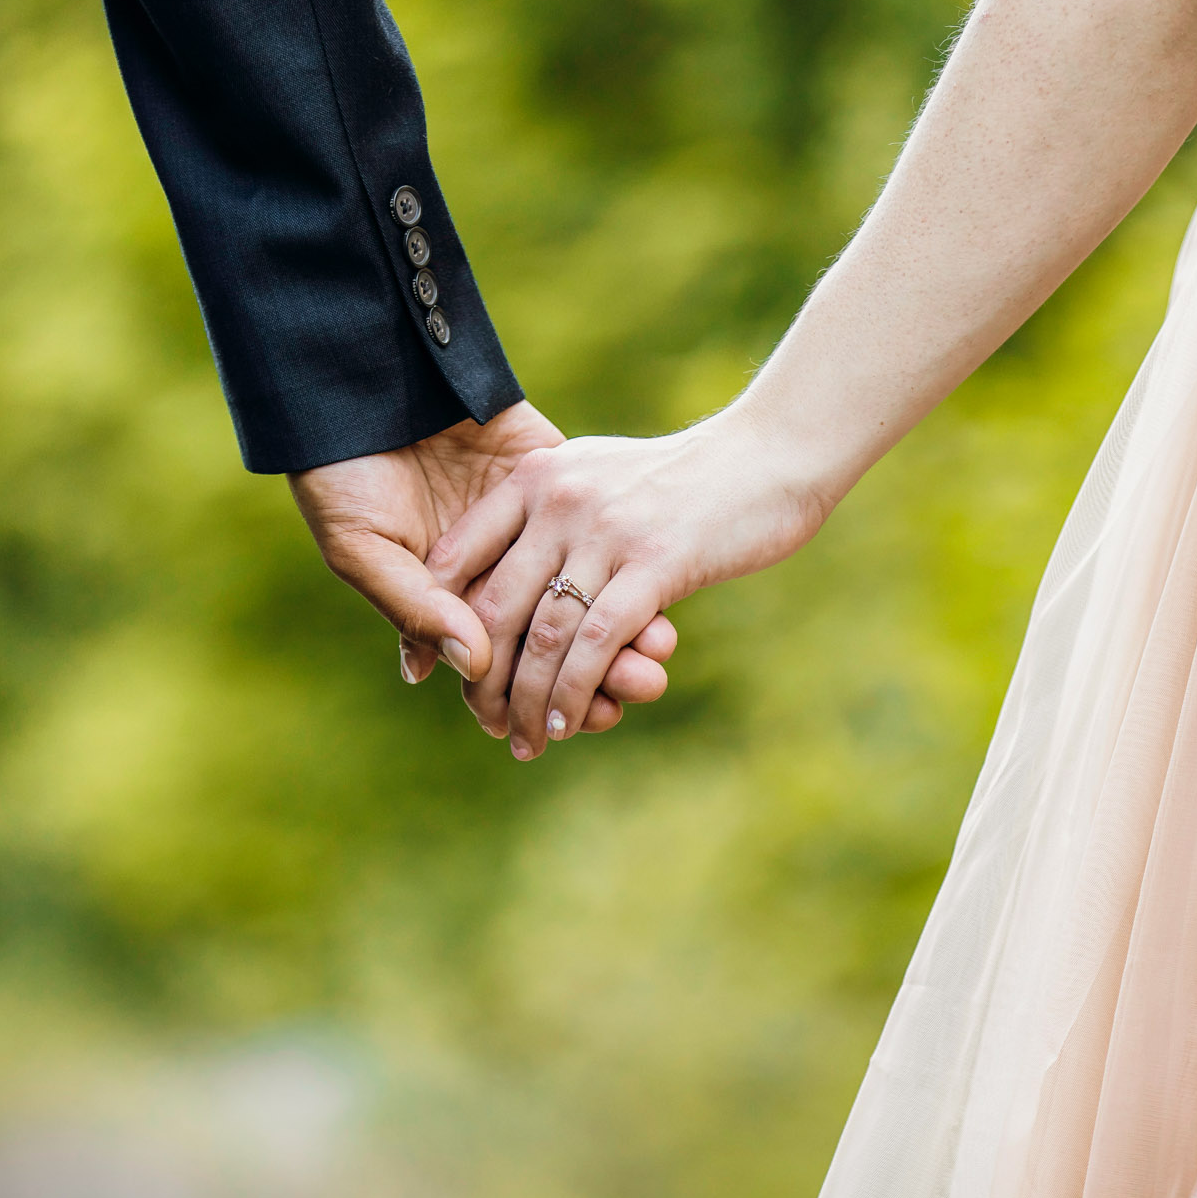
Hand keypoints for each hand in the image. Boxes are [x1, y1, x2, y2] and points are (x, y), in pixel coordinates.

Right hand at [290, 401, 676, 731]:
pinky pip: (596, 530)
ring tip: (652, 664)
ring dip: (619, 633)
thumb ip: (416, 605)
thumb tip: (473, 663)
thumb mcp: (362, 546)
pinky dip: (627, 568)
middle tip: (629, 700)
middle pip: (551, 638)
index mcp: (443, 597)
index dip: (527, 698)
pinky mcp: (550, 473)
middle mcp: (491, 568)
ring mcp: (525, 521)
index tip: (560, 731)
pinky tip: (658, 606)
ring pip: (582, 592)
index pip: (496, 664)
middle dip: (590, 676)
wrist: (359, 377)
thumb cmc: (338, 474)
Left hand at [429, 411, 832, 757]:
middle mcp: (558, 498)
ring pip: (545, 635)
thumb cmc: (687, 478)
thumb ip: (553, 514)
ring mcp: (605, 530)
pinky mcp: (654, 562)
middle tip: (485, 723)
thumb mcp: (601, 476)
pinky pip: (597, 642)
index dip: (434, 618)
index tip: (426, 668)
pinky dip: (575, 692)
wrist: (770, 454)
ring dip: (528, 701)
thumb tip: (514, 575)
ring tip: (524, 743)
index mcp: (536, 475)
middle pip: (494, 607)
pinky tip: (566, 724)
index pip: (456, 555)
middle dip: (483, 680)